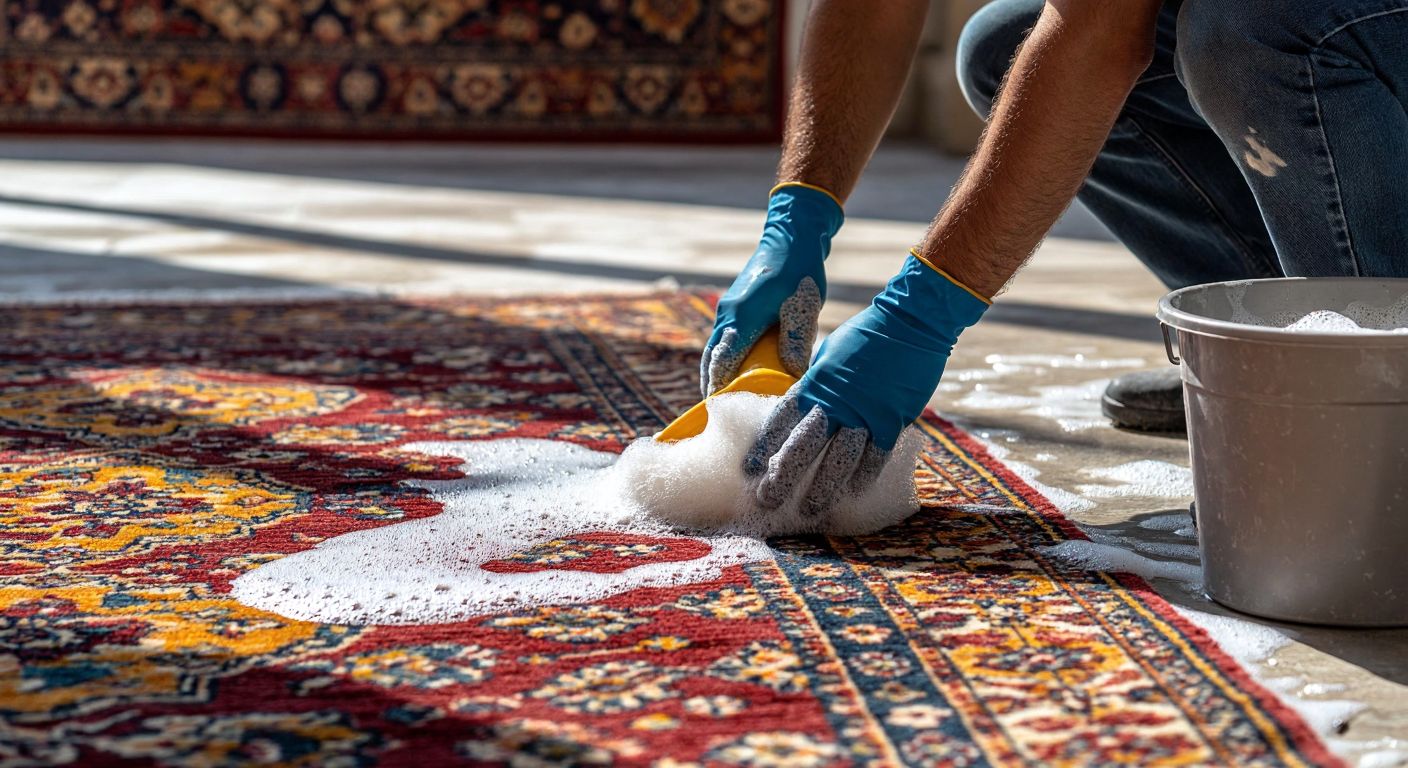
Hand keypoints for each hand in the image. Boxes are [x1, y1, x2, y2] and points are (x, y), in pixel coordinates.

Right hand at [700, 183, 842, 396]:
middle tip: (718, 413)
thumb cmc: (799, 271)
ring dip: (716, 372)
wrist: (790, 235)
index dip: (721, 389)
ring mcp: (728, 308)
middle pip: (712, 359)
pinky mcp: (734, 304)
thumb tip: (791, 375)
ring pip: (715, 348)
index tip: (722, 411)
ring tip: (722, 398)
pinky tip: (733, 370)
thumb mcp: (802, 308)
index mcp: (741, 318)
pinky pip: (723, 338)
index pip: (723, 362)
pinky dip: (723, 357)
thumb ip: (796, 341)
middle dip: (713, 386)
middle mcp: (728, 314)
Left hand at [744, 251, 990, 515]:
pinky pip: (876, 453)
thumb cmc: (866, 333)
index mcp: (815, 382)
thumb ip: (815, 383)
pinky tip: (853, 492)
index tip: (749, 469)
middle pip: (803, 446)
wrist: (911, 321)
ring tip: (809, 510)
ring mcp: (865, 412)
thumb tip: (802, 405)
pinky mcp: (892, 418)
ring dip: (822, 487)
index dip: (764, 446)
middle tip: (769, 500)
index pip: (781, 420)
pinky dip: (865, 473)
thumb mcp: (829, 355)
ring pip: (838, 458)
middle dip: (784, 477)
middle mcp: (835, 401)